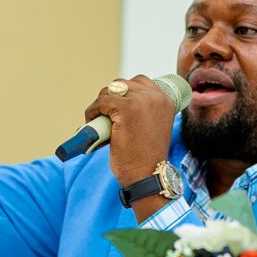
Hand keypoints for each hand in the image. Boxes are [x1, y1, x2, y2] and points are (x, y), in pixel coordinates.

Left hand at [83, 75, 178, 220]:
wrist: (148, 174)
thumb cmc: (147, 157)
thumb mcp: (153, 126)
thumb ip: (144, 112)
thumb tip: (116, 102)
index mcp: (165, 100)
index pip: (140, 82)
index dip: (125, 92)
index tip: (117, 106)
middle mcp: (155, 96)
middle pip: (123, 83)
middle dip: (111, 97)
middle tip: (105, 114)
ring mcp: (140, 101)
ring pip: (111, 90)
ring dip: (101, 103)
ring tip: (98, 119)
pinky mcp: (125, 108)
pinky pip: (102, 101)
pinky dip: (93, 110)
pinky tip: (91, 120)